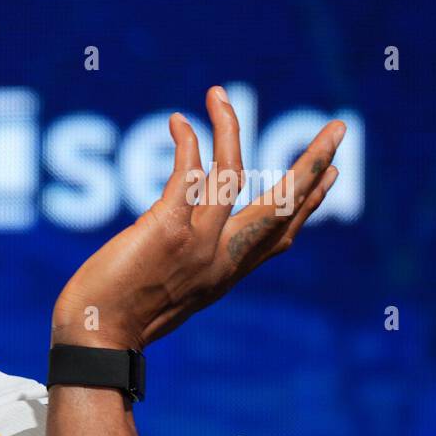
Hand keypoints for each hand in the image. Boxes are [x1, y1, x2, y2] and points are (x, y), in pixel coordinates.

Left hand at [51, 86, 343, 349]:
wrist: (96, 339)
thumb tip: (174, 240)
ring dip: (230, 128)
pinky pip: (188, 174)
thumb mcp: (168, 296)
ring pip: (233, 175)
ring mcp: (197, 242)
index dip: (307, 203)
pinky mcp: (167, 229)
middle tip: (338, 128)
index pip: (280, 234)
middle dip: (314, 164)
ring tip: (220, 96)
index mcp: (226, 273)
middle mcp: (221, 257)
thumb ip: (185, 266)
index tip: (329, 174)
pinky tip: (180, 123)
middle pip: (282, 204)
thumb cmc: (117, 321)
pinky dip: (187, 144)